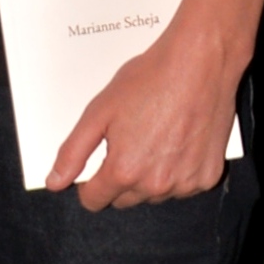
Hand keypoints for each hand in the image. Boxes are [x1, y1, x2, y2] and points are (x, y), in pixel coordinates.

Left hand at [46, 15, 238, 210]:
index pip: (94, 200)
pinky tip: (179, 141)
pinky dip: (178, 172)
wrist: (200, 62)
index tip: (95, 167)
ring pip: (154, 195)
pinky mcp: (208, 176)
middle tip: (128, 142)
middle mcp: (155, 185)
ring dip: (149, 177)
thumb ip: (73, 152)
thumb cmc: (149, 81)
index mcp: (124, 171)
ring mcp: (185, 183)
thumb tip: (54, 183)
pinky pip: (184, 186)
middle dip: (119, 179)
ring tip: (155, 137)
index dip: (88, 184)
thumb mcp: (99, 112)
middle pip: (124, 200)